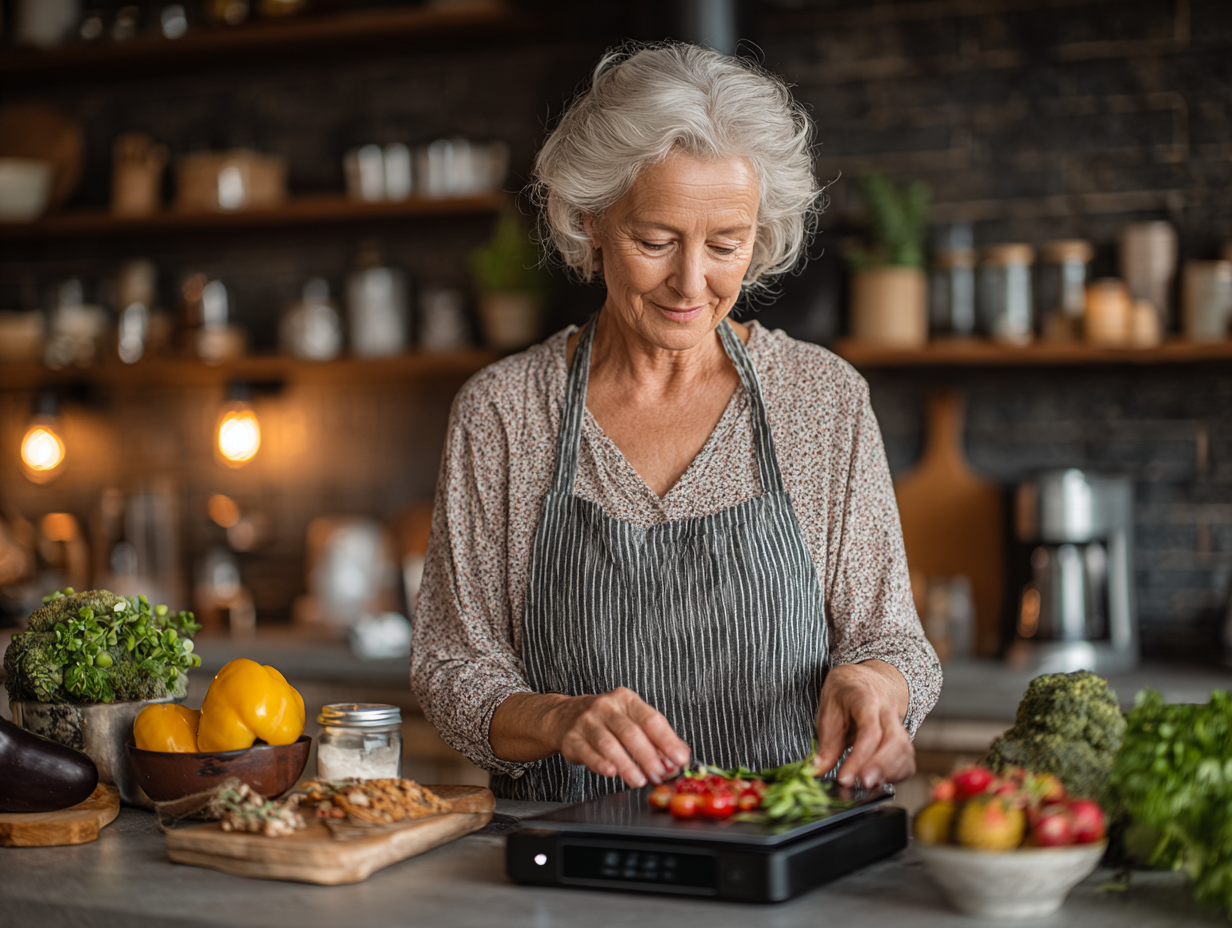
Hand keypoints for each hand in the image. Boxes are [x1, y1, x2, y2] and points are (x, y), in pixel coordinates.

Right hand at [490, 688, 691, 787]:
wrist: (565, 716)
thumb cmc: (606, 720)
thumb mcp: (631, 720)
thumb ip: (654, 738)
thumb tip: (677, 759)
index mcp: (626, 700)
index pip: (651, 719)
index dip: (668, 741)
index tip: (680, 758)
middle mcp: (606, 707)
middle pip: (631, 732)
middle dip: (648, 757)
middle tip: (660, 775)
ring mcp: (587, 722)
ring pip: (609, 744)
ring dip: (627, 764)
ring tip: (639, 780)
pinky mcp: (572, 738)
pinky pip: (587, 752)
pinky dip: (600, 763)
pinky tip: (612, 773)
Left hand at [814, 660, 914, 788]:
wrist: (865, 680)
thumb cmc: (844, 695)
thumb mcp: (828, 710)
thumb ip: (826, 743)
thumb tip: (817, 770)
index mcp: (866, 699)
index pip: (869, 731)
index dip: (858, 758)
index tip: (844, 778)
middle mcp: (888, 711)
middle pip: (894, 742)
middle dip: (879, 768)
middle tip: (861, 784)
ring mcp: (899, 725)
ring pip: (904, 752)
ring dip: (888, 774)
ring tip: (867, 787)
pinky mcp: (903, 740)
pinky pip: (907, 760)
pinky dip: (896, 776)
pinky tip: (879, 782)